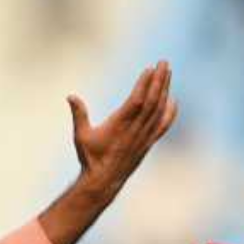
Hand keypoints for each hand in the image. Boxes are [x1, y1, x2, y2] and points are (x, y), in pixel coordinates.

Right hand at [68, 61, 177, 192]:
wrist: (104, 181)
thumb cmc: (90, 157)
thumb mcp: (81, 135)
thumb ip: (79, 114)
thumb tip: (70, 96)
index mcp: (120, 125)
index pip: (137, 100)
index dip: (145, 84)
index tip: (150, 68)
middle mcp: (136, 129)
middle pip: (152, 100)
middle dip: (159, 80)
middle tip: (164, 63)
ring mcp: (145, 135)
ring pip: (159, 108)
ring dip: (165, 89)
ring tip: (168, 73)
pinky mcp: (149, 142)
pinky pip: (163, 123)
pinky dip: (170, 111)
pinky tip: (172, 100)